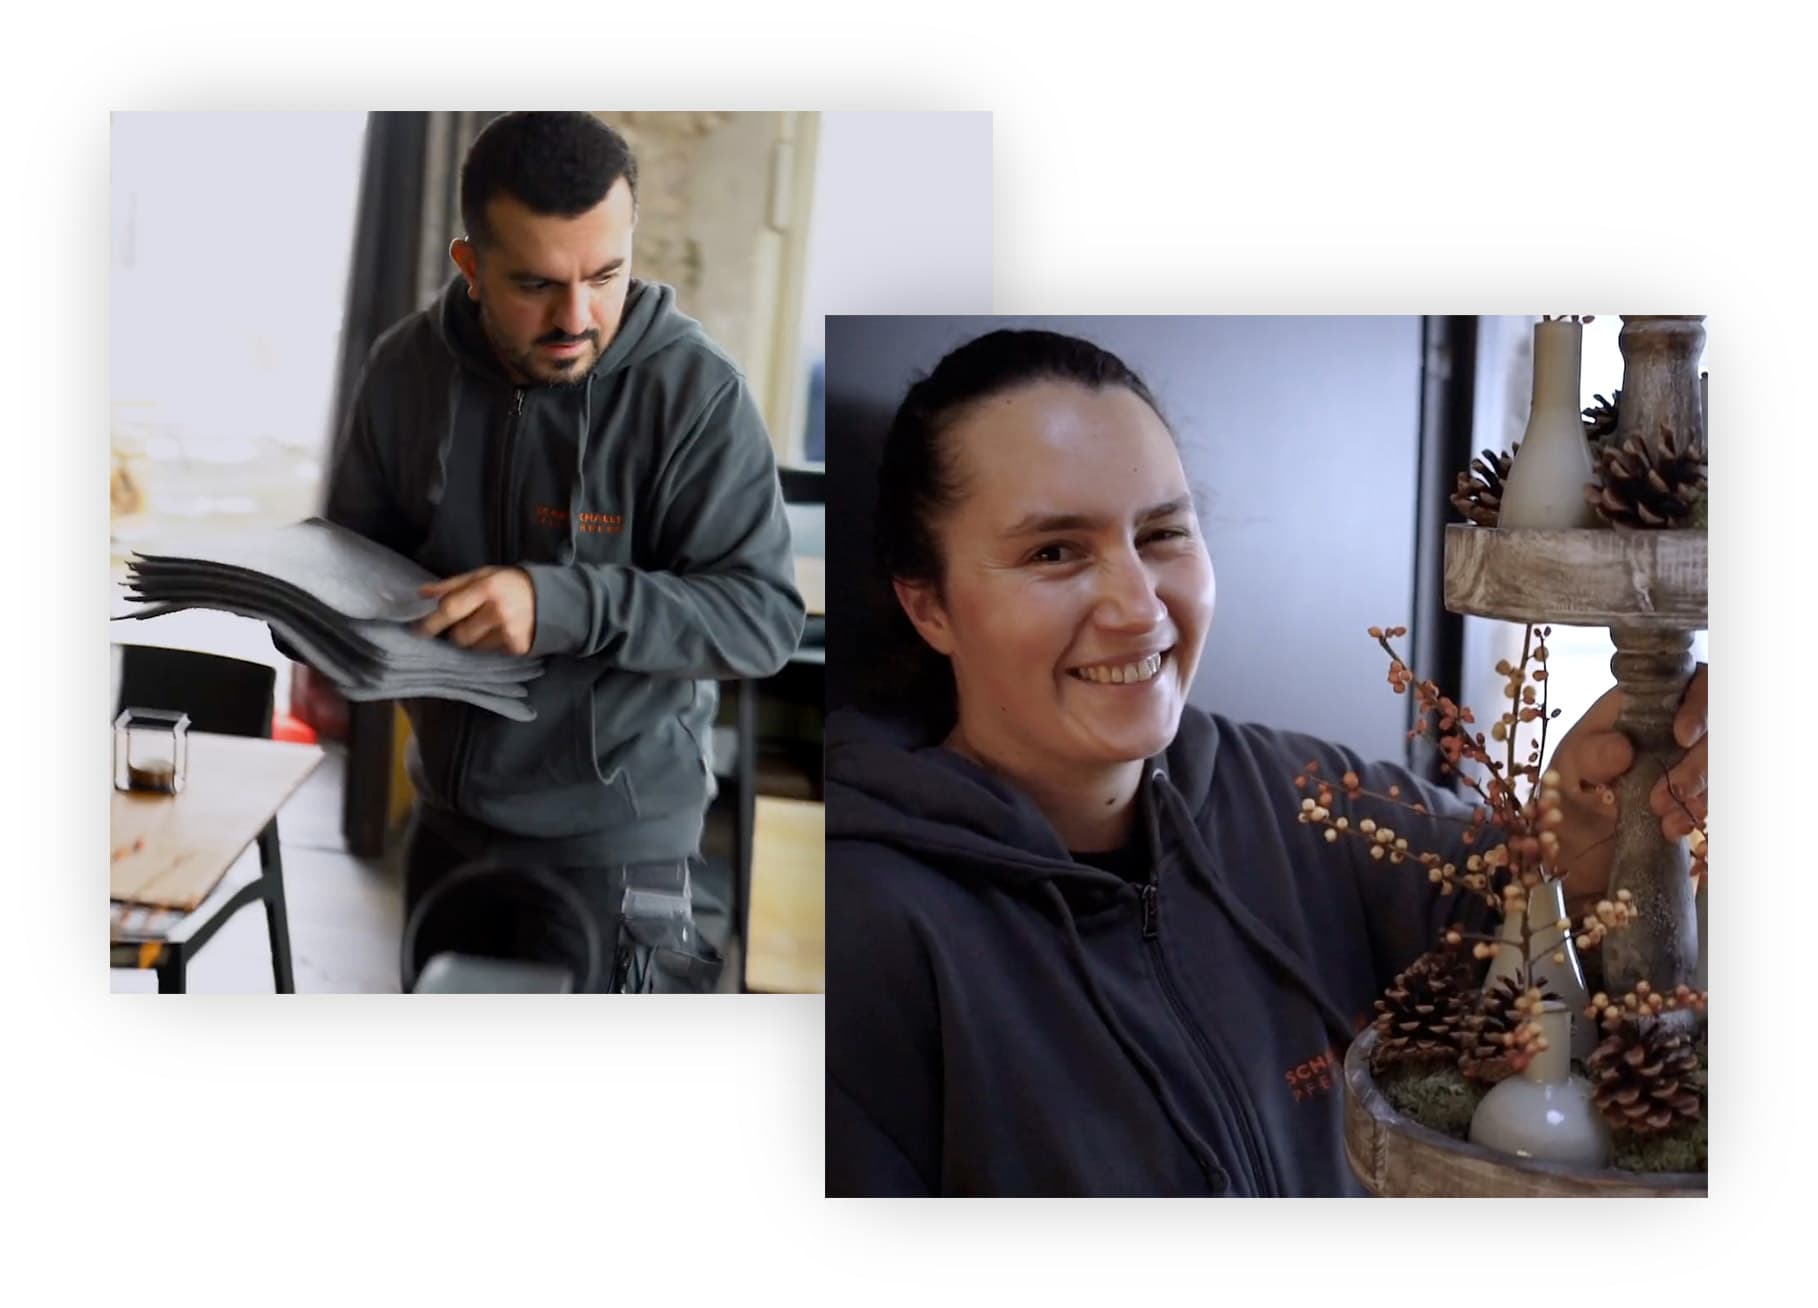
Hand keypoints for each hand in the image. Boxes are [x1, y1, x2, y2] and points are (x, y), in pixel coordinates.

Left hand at [415, 566, 536, 654]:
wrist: (553, 597)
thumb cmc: (510, 583)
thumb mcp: (483, 575)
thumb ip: (452, 585)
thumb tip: (422, 594)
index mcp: (487, 588)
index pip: (450, 609)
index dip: (431, 622)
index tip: (418, 630)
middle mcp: (498, 612)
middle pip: (459, 635)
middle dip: (457, 631)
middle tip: (467, 622)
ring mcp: (509, 632)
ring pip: (474, 647)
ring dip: (475, 639)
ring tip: (489, 625)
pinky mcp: (518, 648)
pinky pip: (491, 653)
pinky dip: (492, 644)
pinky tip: (503, 632)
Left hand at [1544, 663, 1707, 907]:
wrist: (1579, 861)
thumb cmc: (1568, 801)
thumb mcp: (1564, 776)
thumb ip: (1588, 757)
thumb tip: (1623, 748)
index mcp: (1638, 706)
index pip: (1688, 683)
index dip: (1697, 705)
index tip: (1682, 737)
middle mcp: (1673, 726)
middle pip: (1719, 725)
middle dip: (1699, 762)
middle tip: (1666, 795)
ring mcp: (1692, 760)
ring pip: (1725, 762)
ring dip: (1702, 791)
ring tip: (1665, 820)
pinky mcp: (1702, 794)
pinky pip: (1721, 794)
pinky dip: (1703, 811)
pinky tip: (1676, 829)